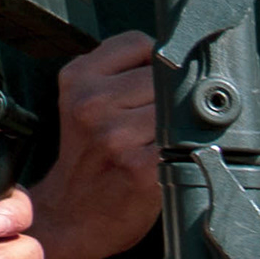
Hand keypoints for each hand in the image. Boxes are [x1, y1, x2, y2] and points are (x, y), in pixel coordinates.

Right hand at [24, 31, 165, 258]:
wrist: (72, 215)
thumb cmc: (89, 157)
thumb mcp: (85, 101)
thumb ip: (120, 73)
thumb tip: (179, 55)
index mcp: (78, 78)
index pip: (140, 43)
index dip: (156, 64)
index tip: (154, 87)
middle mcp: (92, 103)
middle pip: (165, 75)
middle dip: (171, 97)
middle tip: (159, 123)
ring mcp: (117, 135)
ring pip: (178, 108)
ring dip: (181, 125)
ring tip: (163, 142)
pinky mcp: (142, 165)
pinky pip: (184, 142)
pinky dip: (187, 150)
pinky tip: (171, 160)